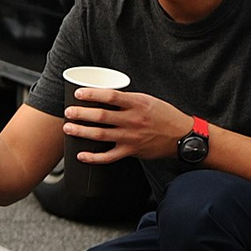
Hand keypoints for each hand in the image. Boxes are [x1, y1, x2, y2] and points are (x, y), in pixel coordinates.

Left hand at [62, 87, 191, 162]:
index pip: (110, 97)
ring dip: (82, 132)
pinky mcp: (131, 151)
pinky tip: (81, 155)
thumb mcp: (148, 100)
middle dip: (81, 114)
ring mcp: (131, 137)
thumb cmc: (165, 116)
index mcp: (137, 103)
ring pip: (101, 135)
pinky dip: (93, 157)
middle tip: (68, 112)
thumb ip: (128, 99)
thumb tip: (105, 95)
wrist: (183, 137)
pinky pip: (109, 156)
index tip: (78, 93)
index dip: (92, 94)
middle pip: (101, 116)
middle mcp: (133, 120)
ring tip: (68, 128)